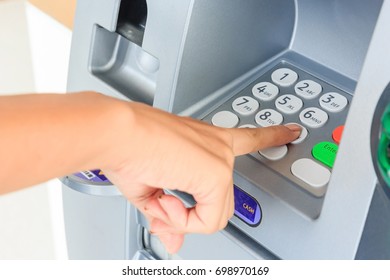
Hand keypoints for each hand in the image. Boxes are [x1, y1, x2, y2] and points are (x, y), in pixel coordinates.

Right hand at [102, 102, 300, 253]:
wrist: (117, 133)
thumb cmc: (129, 148)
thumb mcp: (150, 189)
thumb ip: (168, 216)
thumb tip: (174, 242)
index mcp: (207, 141)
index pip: (248, 137)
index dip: (271, 135)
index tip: (290, 131)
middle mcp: (219, 147)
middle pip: (221, 203)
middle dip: (188, 216)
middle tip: (162, 210)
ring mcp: (220, 160)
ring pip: (215, 213)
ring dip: (181, 216)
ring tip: (159, 198)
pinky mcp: (215, 173)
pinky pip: (208, 218)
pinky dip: (182, 219)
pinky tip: (164, 200)